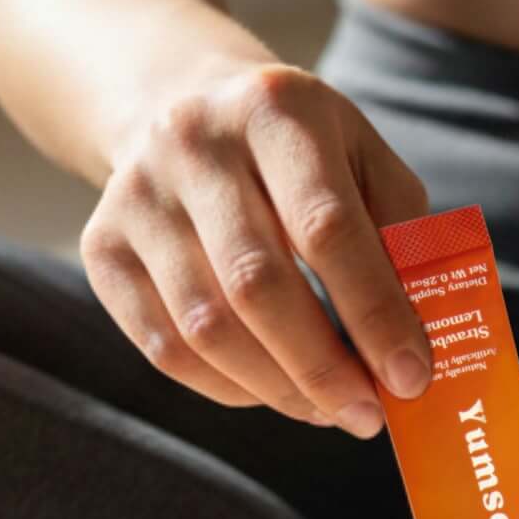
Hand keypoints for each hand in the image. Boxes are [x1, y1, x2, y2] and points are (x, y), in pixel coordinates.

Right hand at [84, 45, 432, 432]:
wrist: (179, 104)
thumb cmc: (296, 150)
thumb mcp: (361, 155)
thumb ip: (399, 233)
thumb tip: (417, 341)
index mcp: (275, 108)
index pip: (327, 226)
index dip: (373, 312)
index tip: (410, 378)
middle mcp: (194, 143)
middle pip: (256, 283)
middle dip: (321, 366)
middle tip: (367, 414)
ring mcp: (138, 196)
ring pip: (205, 326)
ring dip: (276, 388)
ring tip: (326, 409)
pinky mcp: (100, 246)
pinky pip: (163, 347)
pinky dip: (226, 387)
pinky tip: (271, 392)